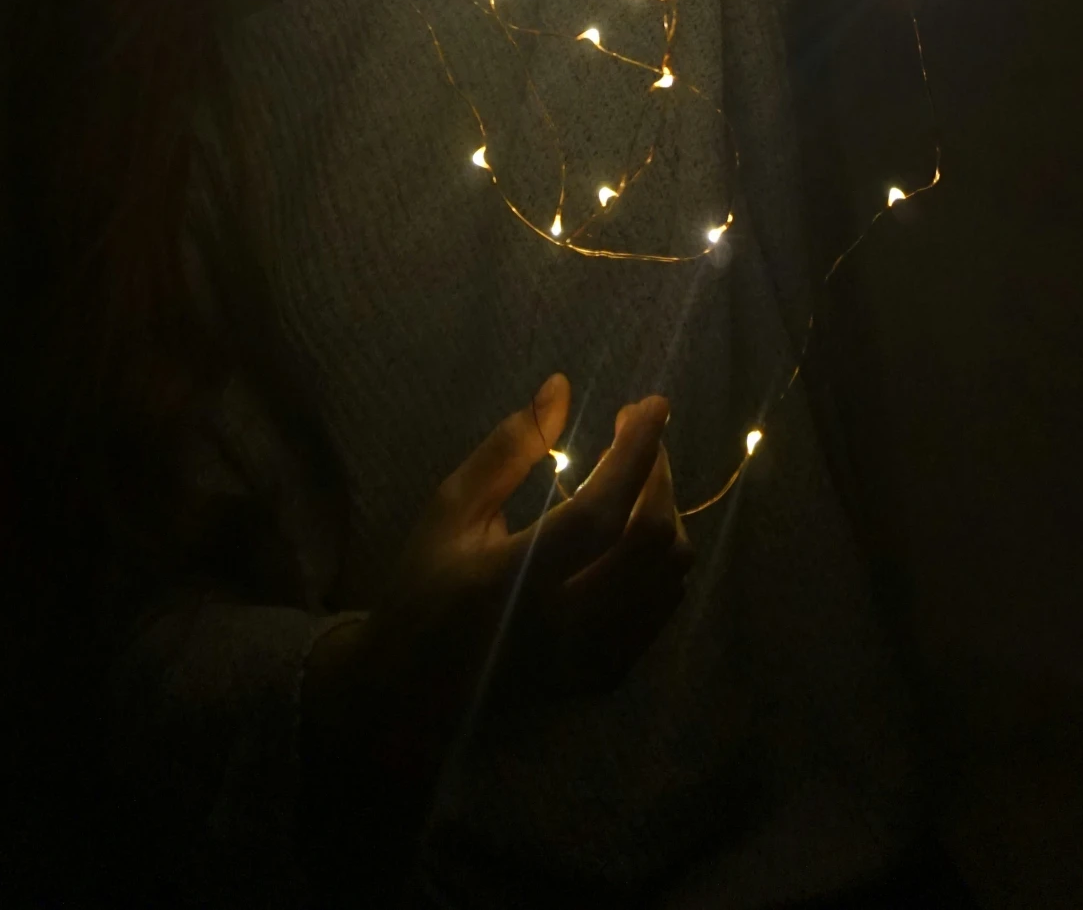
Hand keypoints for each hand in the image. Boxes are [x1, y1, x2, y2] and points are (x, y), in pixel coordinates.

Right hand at [302, 374, 691, 792]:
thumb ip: (508, 449)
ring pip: (669, 578)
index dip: (636, 454)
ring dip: (666, 514)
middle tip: (639, 435)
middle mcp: (562, 627)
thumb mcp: (451, 508)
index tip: (653, 404)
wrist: (413, 693)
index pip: (599, 513)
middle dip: (659, 475)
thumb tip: (561, 388)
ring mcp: (590, 660)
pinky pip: (662, 609)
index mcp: (513, 581)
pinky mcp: (604, 677)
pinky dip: (661, 559)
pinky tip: (633, 532)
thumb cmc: (426, 587)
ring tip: (638, 479)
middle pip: (650, 544)